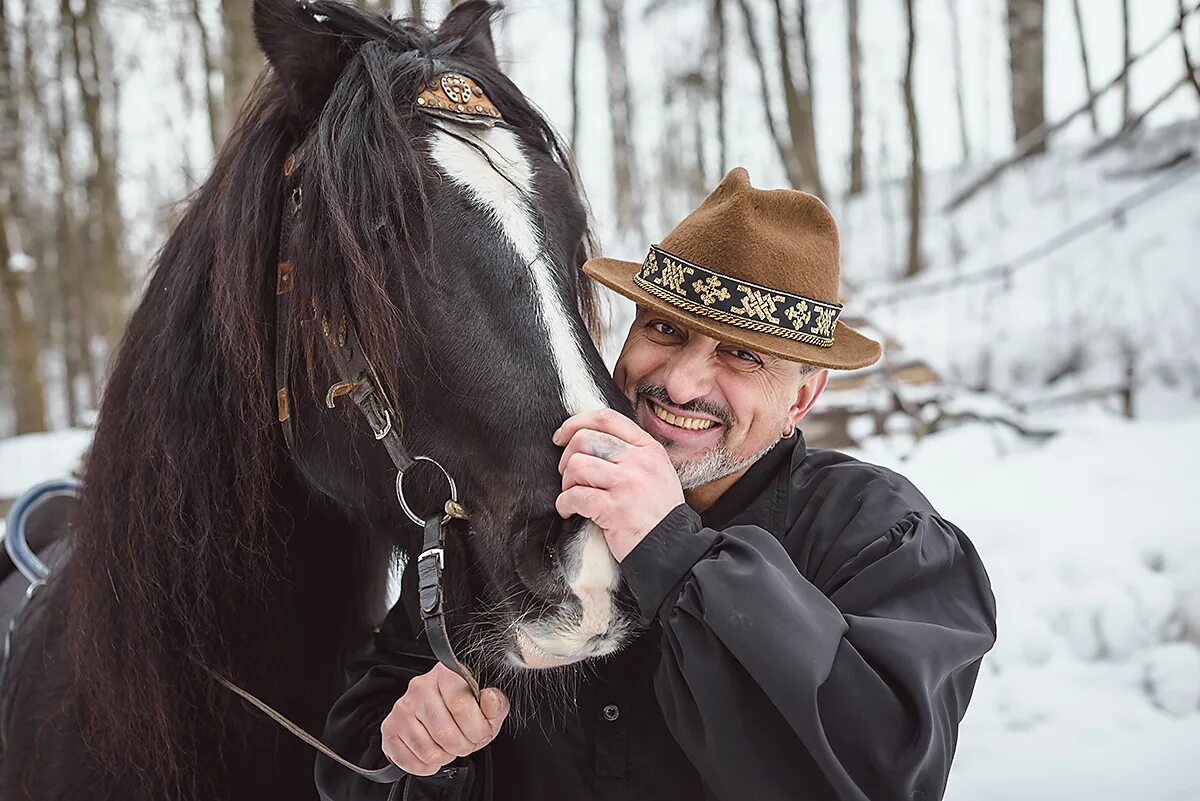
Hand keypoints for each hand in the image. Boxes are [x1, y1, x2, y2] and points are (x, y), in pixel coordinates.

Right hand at [380, 663, 507, 775]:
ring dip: (444, 757)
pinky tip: (432, 755)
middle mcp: (420, 686)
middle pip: (444, 733)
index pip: (461, 707)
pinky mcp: (389, 728)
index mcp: (447, 673)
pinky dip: (424, 766)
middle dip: (462, 747)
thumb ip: (495, 704)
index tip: (481, 733)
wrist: (441, 712)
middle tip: (465, 742)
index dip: (477, 729)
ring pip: (427, 750)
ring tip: (448, 746)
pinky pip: (407, 760)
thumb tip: (490, 700)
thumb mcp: (488, 706)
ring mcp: (402, 707)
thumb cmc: (465, 708)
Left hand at [553, 408, 685, 561]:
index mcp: (649, 448)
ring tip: (572, 494)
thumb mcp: (657, 471)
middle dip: (567, 456)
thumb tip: (589, 439)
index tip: (562, 436)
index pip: (607, 419)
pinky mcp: (614, 509)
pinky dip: (564, 504)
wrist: (674, 548)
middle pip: (585, 438)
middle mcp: (639, 461)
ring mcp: (627, 484)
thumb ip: (631, 452)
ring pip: (577, 465)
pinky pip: (575, 496)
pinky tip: (570, 512)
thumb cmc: (659, 512)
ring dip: (566, 482)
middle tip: (568, 475)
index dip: (576, 422)